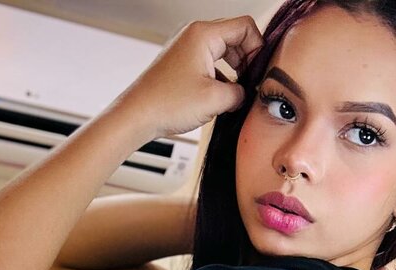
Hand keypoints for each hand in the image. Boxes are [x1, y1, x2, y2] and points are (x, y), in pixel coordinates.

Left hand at [112, 17, 263, 140]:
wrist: (137, 116)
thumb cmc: (167, 104)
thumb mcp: (215, 100)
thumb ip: (240, 93)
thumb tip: (245, 93)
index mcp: (204, 35)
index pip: (246, 27)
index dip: (258, 48)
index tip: (258, 72)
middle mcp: (194, 35)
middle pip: (235, 36)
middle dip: (247, 59)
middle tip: (249, 84)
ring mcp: (186, 48)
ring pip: (222, 51)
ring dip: (234, 69)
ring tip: (235, 93)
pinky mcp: (181, 63)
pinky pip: (209, 62)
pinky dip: (219, 76)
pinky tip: (220, 97)